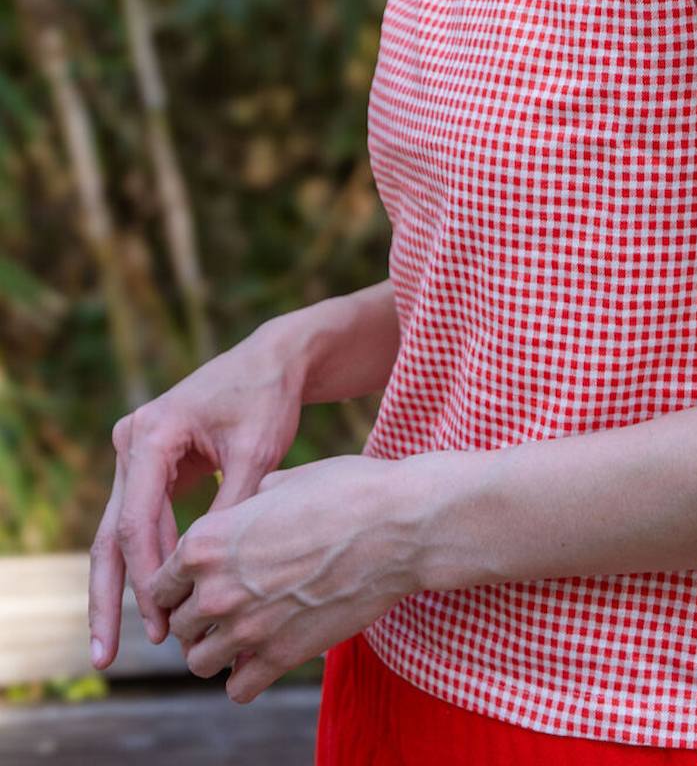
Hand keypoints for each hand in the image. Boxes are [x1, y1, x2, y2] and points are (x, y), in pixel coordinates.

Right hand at [88, 326, 306, 671]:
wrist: (272, 360)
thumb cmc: (268, 400)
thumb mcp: (257, 455)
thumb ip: (231, 510)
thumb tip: (210, 575)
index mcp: (152, 435)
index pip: (137, 522)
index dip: (148, 577)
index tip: (162, 622)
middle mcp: (131, 442)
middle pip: (110, 533)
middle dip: (109, 597)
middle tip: (104, 655)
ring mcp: (134, 453)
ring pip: (118, 532)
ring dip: (123, 586)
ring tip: (117, 646)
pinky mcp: (148, 465)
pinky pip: (139, 520)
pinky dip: (145, 561)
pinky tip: (151, 605)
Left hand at [145, 453, 433, 702]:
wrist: (396, 525)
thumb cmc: (344, 490)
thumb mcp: (282, 481)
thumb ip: (246, 505)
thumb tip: (243, 514)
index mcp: (207, 543)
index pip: (159, 584)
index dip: (176, 584)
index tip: (196, 584)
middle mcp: (215, 591)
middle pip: (176, 625)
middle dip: (195, 617)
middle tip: (225, 606)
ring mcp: (247, 629)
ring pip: (199, 662)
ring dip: (215, 650)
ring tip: (241, 633)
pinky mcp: (280, 657)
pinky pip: (237, 689)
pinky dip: (244, 677)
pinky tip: (263, 654)